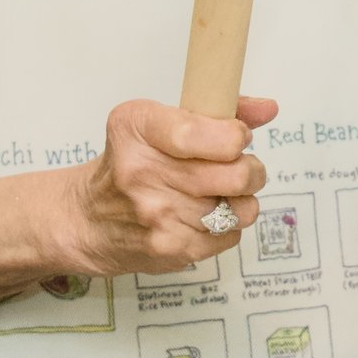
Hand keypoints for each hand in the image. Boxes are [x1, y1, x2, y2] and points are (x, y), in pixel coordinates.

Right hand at [59, 96, 276, 274]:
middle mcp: (143, 172)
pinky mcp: (170, 249)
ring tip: (221, 193)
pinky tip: (203, 216)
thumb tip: (269, 108)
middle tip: (238, 167)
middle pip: (236, 174)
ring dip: (240, 200)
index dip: (235, 136)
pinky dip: (226, 226)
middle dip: (250, 169)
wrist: (88, 220)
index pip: (205, 133)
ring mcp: (157, 215)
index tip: (235, 136)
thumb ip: (218, 109)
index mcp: (137, 129)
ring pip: (241, 209)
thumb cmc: (130, 164)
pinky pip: (230, 236)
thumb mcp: (158, 122)